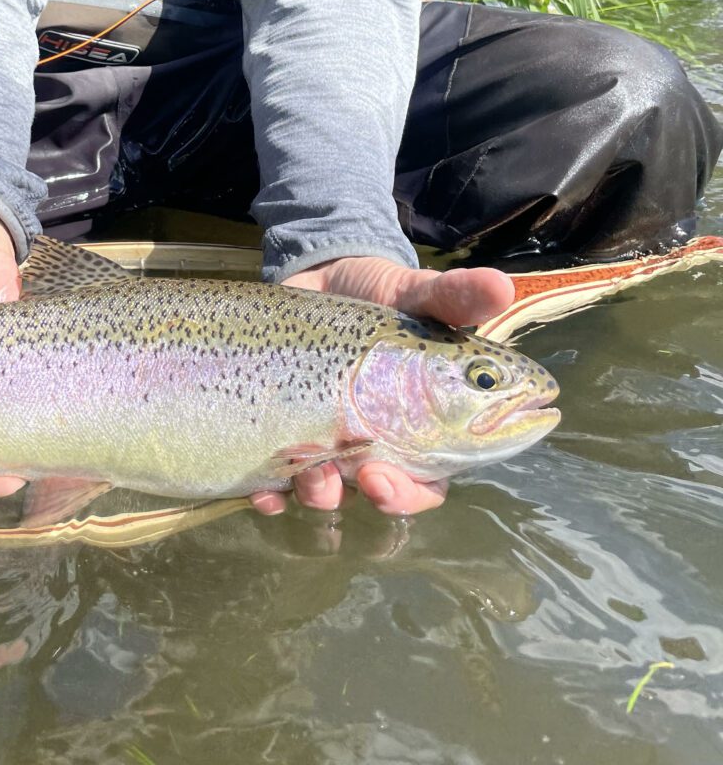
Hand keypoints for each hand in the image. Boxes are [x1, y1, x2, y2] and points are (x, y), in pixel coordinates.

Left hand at [250, 255, 514, 519]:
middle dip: (378, 496)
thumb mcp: (417, 292)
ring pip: (333, 491)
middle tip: (366, 480)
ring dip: (323, 495)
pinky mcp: (289, 430)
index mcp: (425, 421)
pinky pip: (278, 481)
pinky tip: (264, 494)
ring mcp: (332, 439)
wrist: (321, 271)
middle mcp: (381, 440)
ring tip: (312, 476)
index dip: (415, 492)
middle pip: (388, 490)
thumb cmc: (382, 291)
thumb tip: (503, 287)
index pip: (432, 476)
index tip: (390, 479)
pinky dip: (270, 495)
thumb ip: (455, 298)